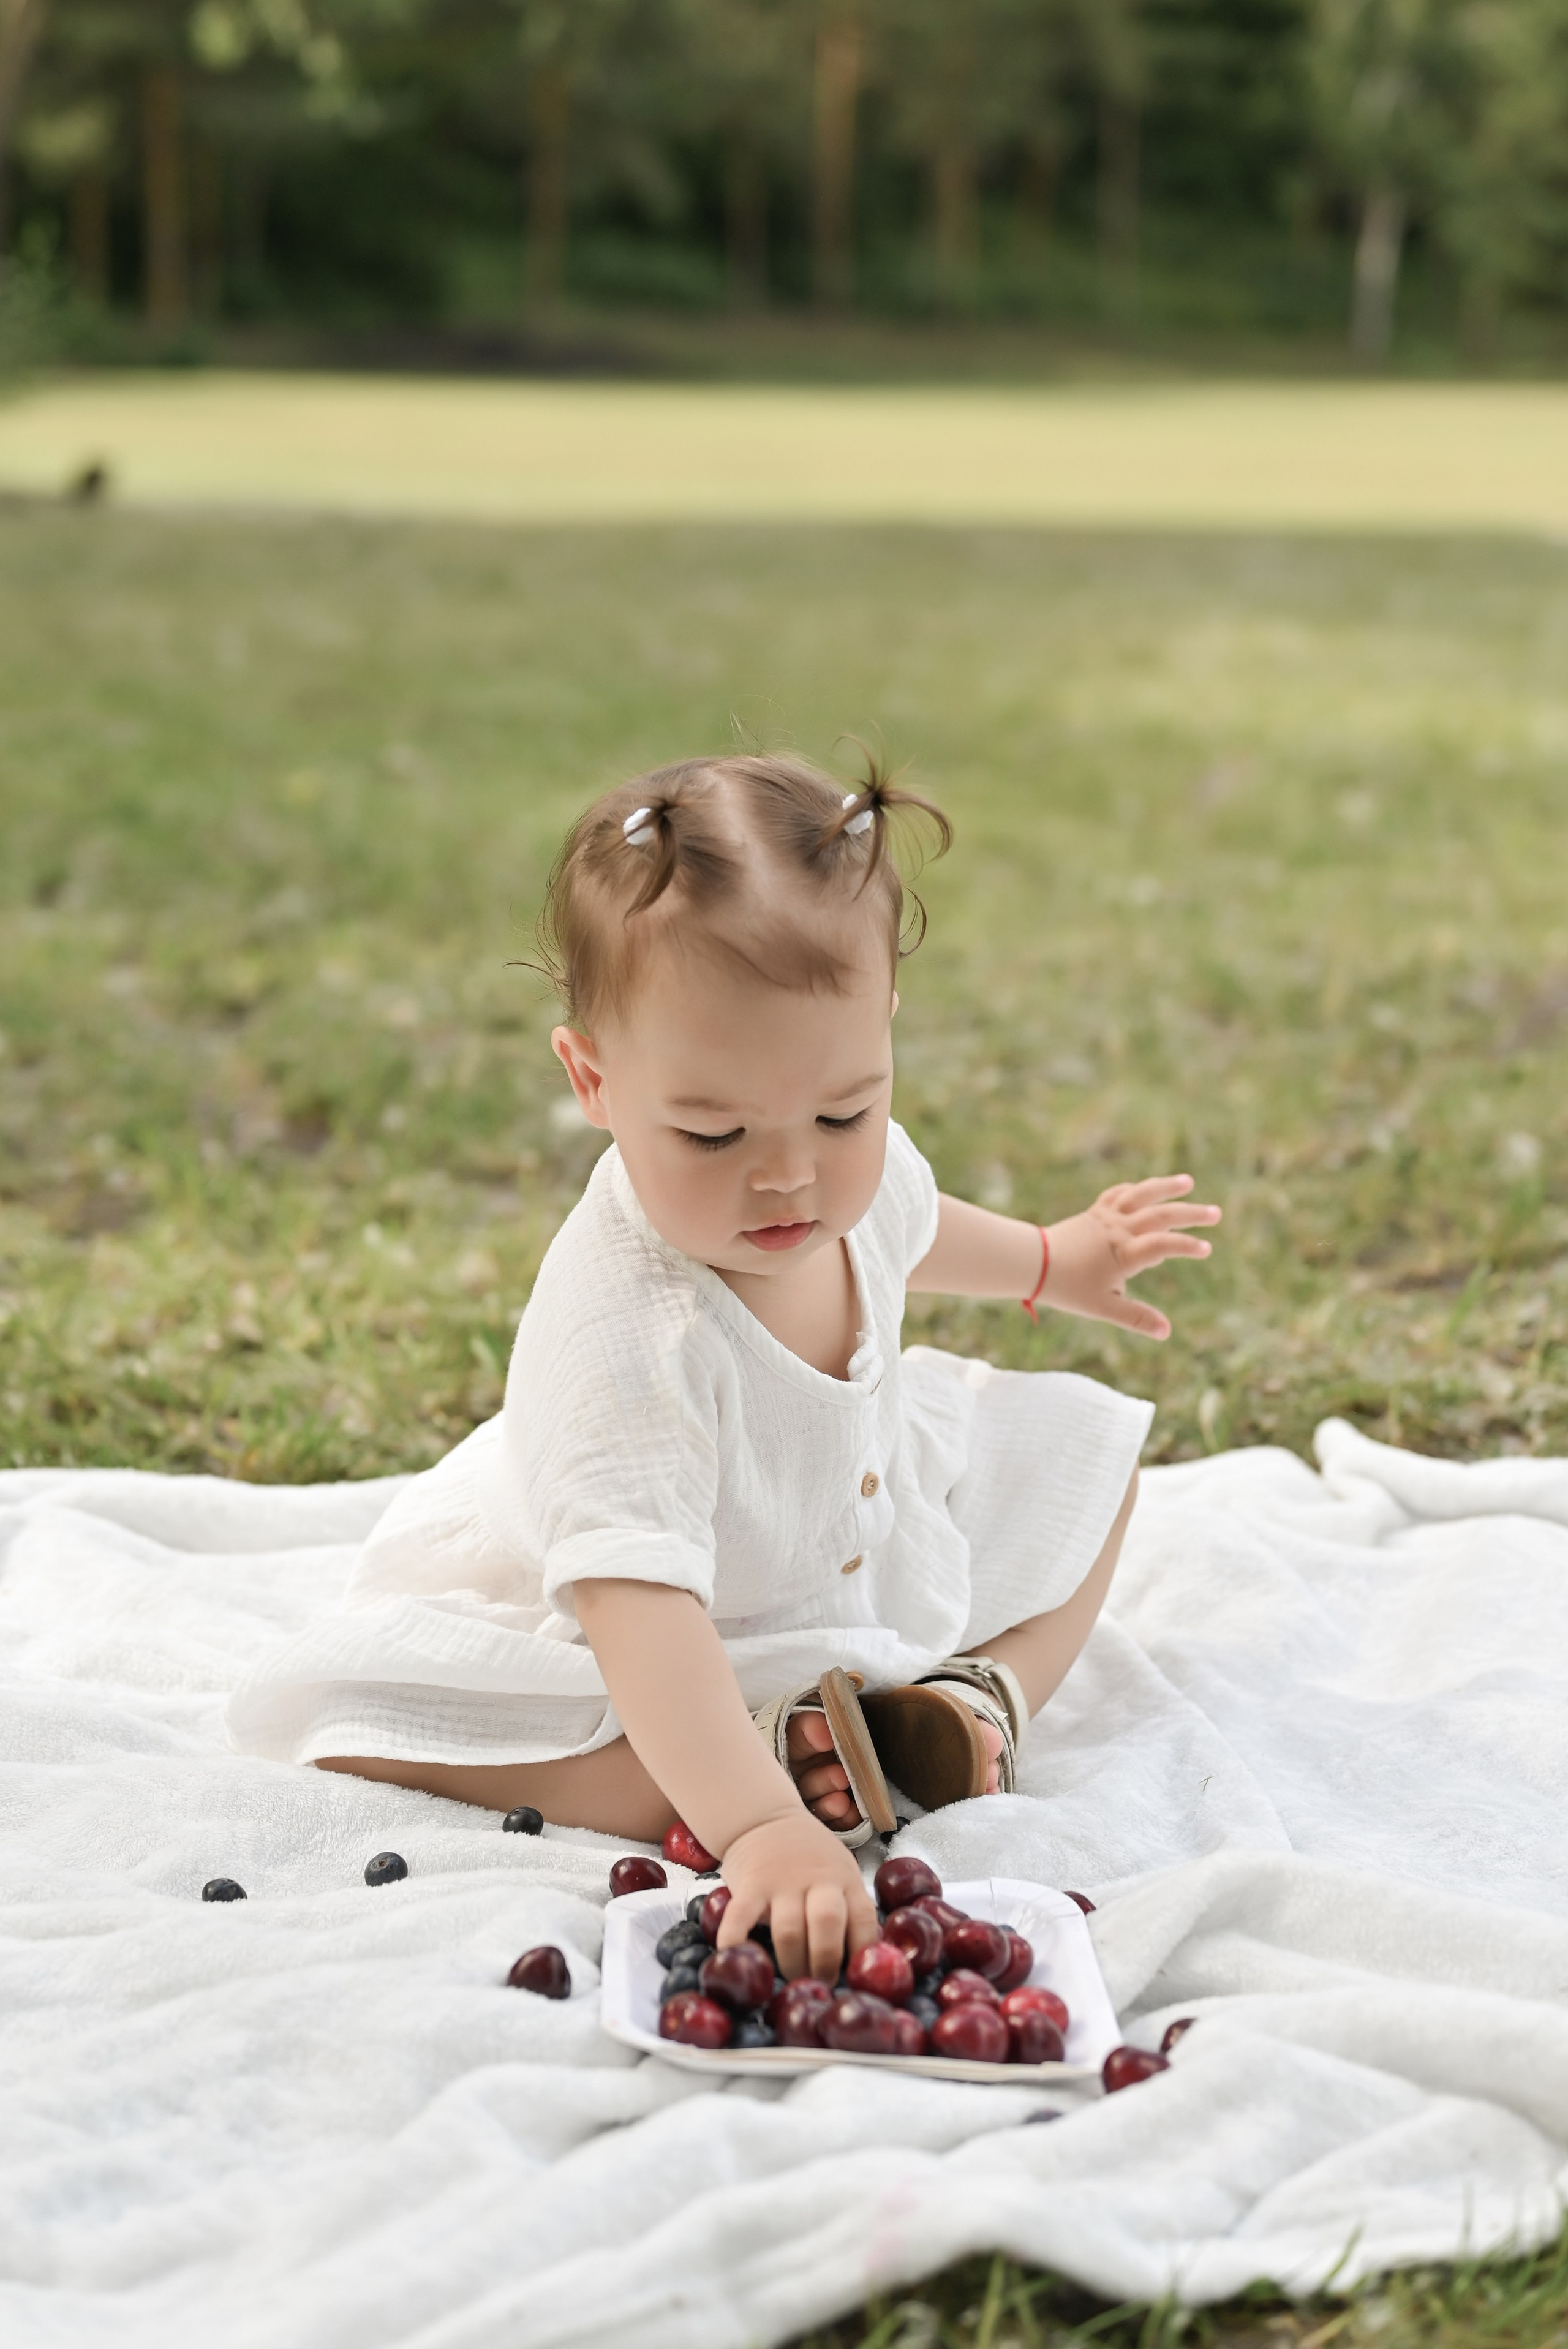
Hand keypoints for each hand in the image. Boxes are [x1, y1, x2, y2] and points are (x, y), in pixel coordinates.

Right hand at [718, 1807, 878, 1980]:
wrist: (765, 1817)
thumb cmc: (807, 1856)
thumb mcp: (839, 1872)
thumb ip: (847, 1908)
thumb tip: (858, 1964)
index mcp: (845, 1879)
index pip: (864, 1919)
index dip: (861, 1953)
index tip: (854, 1978)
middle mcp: (817, 1879)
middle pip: (827, 1924)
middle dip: (824, 1963)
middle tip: (820, 1985)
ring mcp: (782, 1881)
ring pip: (790, 1930)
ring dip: (791, 1963)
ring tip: (790, 1980)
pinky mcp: (750, 1884)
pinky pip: (741, 1917)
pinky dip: (736, 1941)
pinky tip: (736, 1958)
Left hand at [1045, 1173, 1219, 1339]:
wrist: (1031, 1262)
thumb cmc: (1067, 1288)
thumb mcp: (1103, 1308)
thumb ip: (1136, 1318)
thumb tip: (1167, 1332)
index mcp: (1124, 1253)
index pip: (1163, 1245)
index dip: (1186, 1246)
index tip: (1207, 1249)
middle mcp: (1118, 1229)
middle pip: (1161, 1215)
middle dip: (1191, 1214)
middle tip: (1216, 1213)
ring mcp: (1106, 1217)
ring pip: (1141, 1195)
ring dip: (1165, 1188)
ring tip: (1188, 1182)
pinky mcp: (1094, 1212)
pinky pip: (1118, 1195)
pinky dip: (1135, 1190)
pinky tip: (1144, 1190)